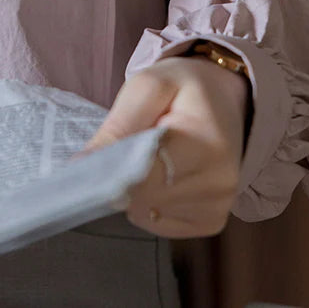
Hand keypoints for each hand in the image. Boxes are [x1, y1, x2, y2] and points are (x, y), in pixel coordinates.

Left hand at [83, 55, 249, 237]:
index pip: (146, 176)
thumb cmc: (185, 87)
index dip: (112, 173)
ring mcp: (218, 207)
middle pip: (143, 198)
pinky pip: (159, 223)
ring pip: (146, 213)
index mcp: (207, 144)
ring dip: (135, 189)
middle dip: (121, 177)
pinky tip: (160, 175)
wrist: (226, 98)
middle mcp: (219, 183)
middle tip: (125, 146)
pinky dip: (148, 202)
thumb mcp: (149, 85)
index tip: (90, 163)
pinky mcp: (211, 222)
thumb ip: (118, 125)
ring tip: (150, 156)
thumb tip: (81, 165)